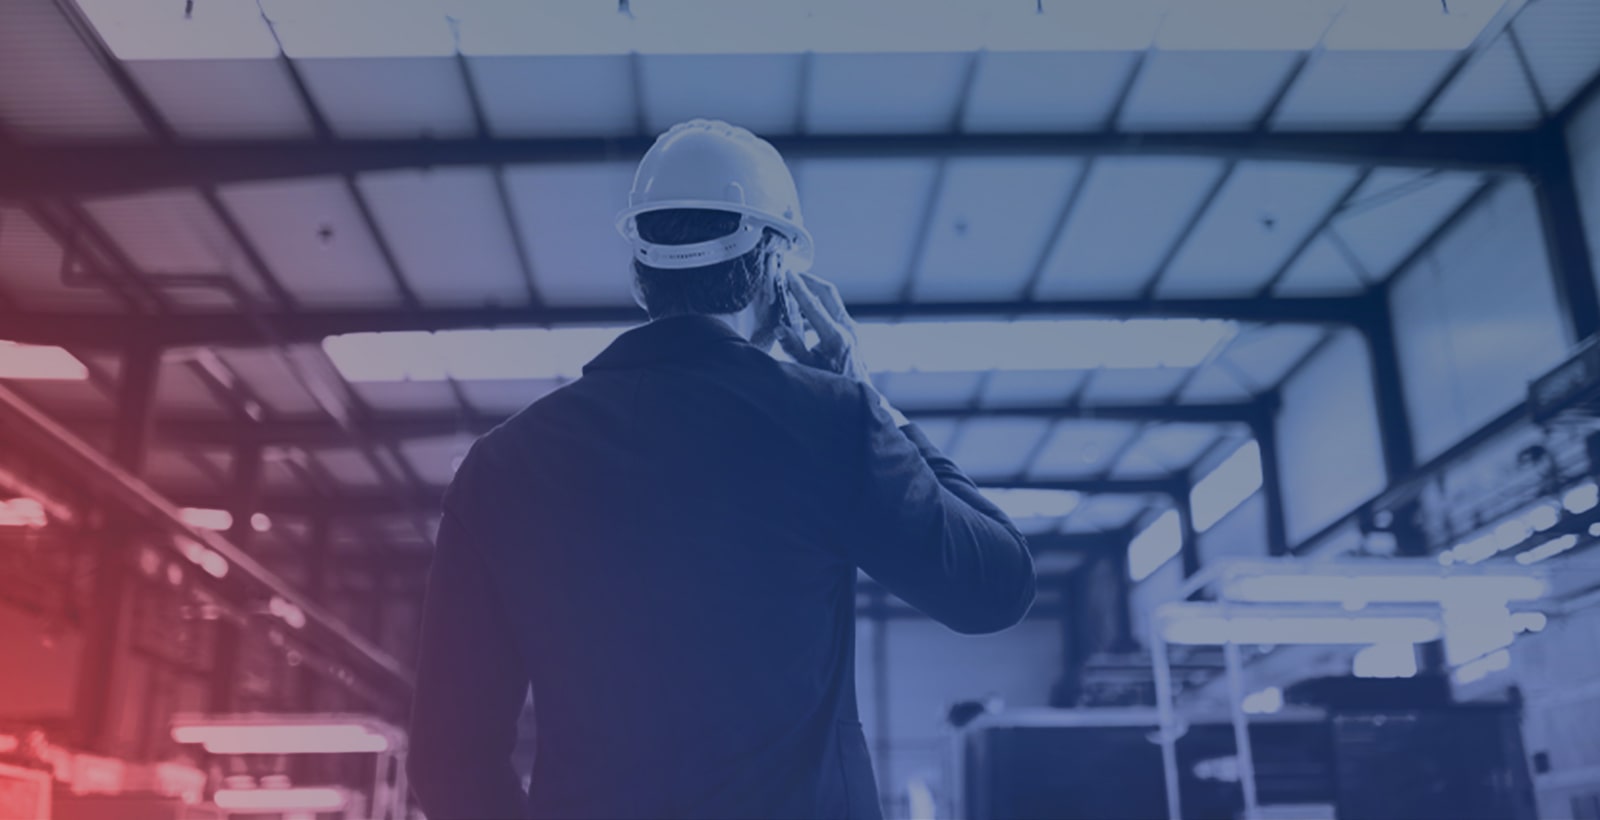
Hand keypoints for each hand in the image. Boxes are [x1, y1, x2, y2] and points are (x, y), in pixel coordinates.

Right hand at [777, 272, 910, 426]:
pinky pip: (833, 309)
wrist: (859, 398)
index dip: (799, 288)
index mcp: (835, 338)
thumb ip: (794, 348)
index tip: (787, 274)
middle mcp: (847, 329)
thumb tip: (780, 328)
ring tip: (794, 290)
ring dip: (813, 292)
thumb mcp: (809, 371)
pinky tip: (803, 313)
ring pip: (831, 299)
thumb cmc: (832, 386)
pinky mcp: (852, 331)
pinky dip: (818, 305)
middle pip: (827, 293)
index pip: (813, 305)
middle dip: (809, 280)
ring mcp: (852, 328)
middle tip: (791, 273)